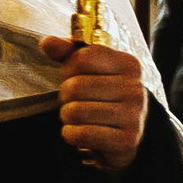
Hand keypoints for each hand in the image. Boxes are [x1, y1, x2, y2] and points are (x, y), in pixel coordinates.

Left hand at [39, 37, 146, 172]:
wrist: (123, 137)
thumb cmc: (102, 97)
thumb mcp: (88, 70)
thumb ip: (68, 53)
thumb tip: (47, 42)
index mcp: (128, 64)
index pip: (82, 58)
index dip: (68, 69)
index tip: (75, 77)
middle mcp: (135, 88)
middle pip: (75, 87)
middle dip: (66, 97)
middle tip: (76, 102)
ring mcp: (133, 115)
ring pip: (76, 111)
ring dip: (68, 117)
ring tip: (79, 118)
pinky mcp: (126, 140)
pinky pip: (82, 134)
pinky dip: (71, 135)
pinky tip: (80, 134)